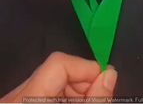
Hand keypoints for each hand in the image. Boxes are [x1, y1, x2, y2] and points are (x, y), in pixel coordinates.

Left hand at [1, 52, 116, 102]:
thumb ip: (95, 99)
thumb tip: (110, 73)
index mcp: (26, 100)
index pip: (59, 63)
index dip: (87, 68)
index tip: (107, 81)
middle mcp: (14, 98)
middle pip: (56, 71)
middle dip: (83, 82)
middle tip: (100, 98)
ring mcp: (13, 101)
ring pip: (50, 82)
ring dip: (75, 92)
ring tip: (88, 103)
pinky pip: (43, 92)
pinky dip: (63, 97)